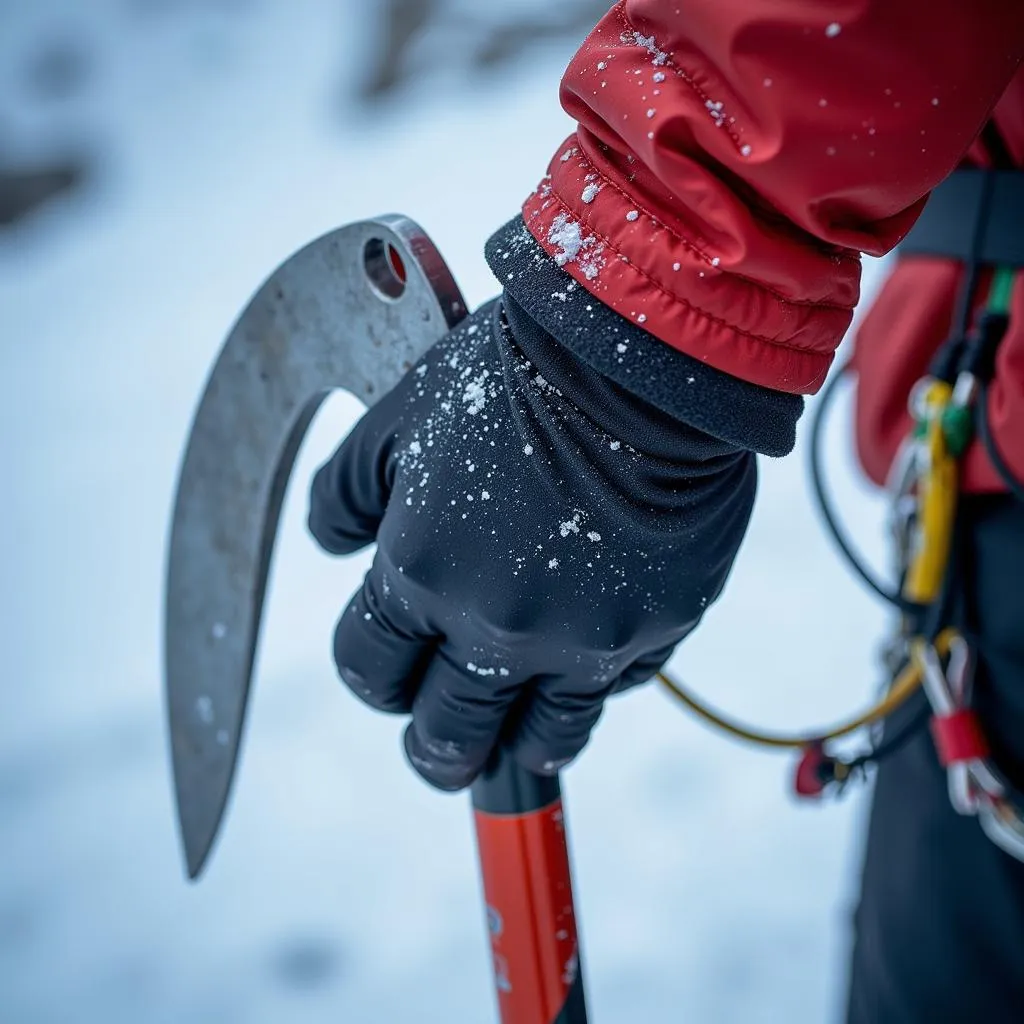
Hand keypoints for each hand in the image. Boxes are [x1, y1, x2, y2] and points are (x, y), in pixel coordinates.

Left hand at [308, 294, 754, 789]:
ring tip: (515, 751)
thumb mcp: (400, 416)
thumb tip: (330, 543)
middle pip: (446, 730)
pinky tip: (588, 661)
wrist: (639, 357)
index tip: (387, 678)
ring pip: (540, 736)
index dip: (371, 679)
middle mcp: (495, 624)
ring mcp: (582, 635)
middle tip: (439, 755)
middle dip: (434, 749)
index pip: (370, 668)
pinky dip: (594, 683)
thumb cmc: (511, 373)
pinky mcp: (656, 628)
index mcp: (420, 573)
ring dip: (517, 749)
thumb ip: (347, 491)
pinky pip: (616, 687)